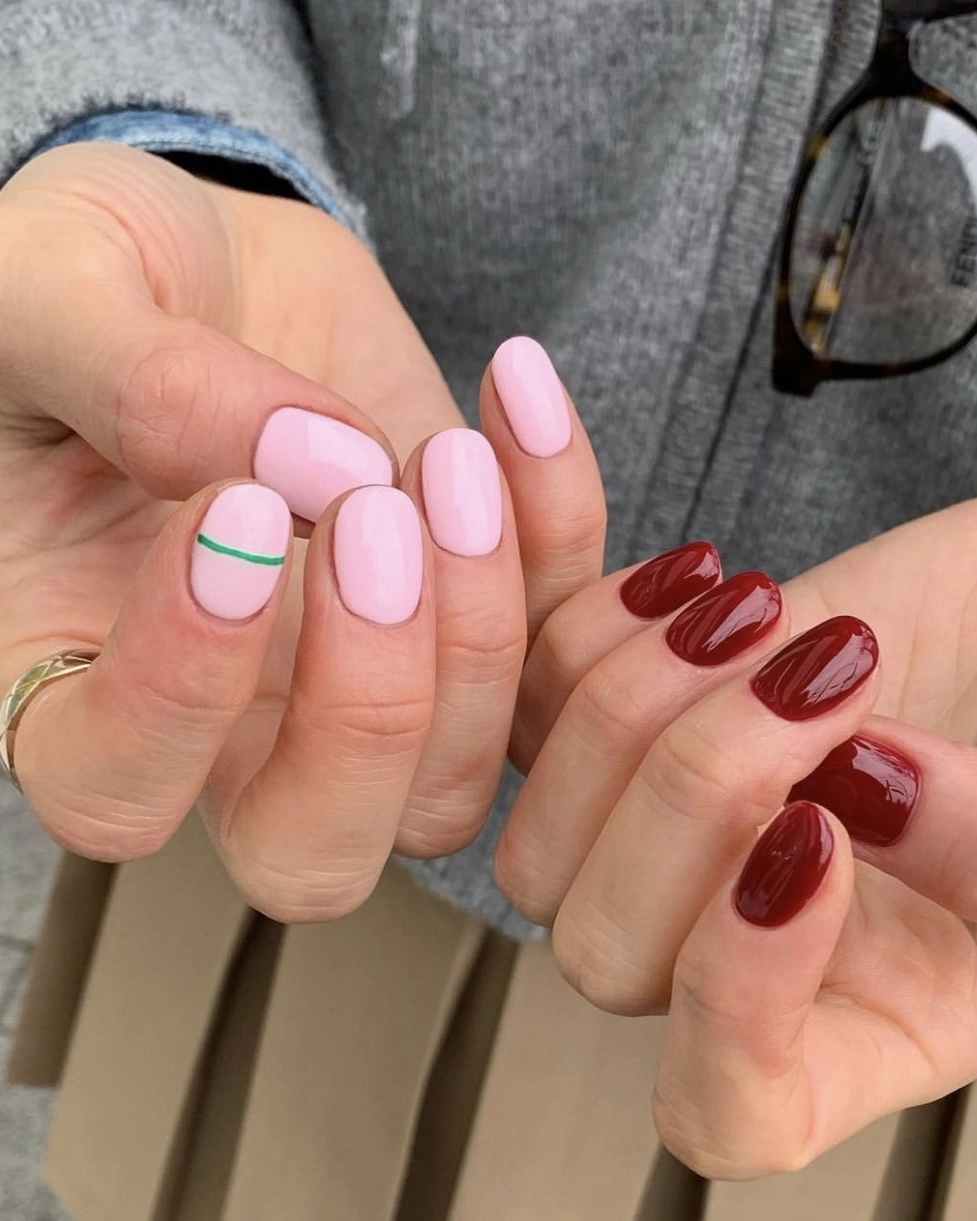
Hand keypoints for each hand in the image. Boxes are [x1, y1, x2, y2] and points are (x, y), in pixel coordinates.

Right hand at [0, 142, 605, 918]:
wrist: (200, 256)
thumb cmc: (80, 282)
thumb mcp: (55, 292)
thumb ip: (145, 386)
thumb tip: (310, 466)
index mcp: (67, 671)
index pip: (114, 791)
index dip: (182, 689)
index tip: (235, 513)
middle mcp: (218, 721)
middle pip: (313, 851)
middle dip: (372, 708)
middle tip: (371, 517)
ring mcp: (355, 684)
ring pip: (455, 779)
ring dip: (485, 625)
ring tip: (449, 456)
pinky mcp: (462, 617)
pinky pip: (557, 644)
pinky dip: (567, 527)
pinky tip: (515, 396)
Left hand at [497, 501, 976, 1174]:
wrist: (975, 642)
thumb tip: (863, 790)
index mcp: (840, 1033)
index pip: (725, 1103)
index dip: (737, 997)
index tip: (817, 838)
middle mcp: (716, 956)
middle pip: (605, 953)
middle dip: (697, 794)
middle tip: (820, 684)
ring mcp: (639, 851)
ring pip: (538, 841)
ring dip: (638, 707)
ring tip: (769, 617)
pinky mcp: (596, 737)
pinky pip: (523, 703)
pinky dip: (596, 630)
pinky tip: (700, 579)